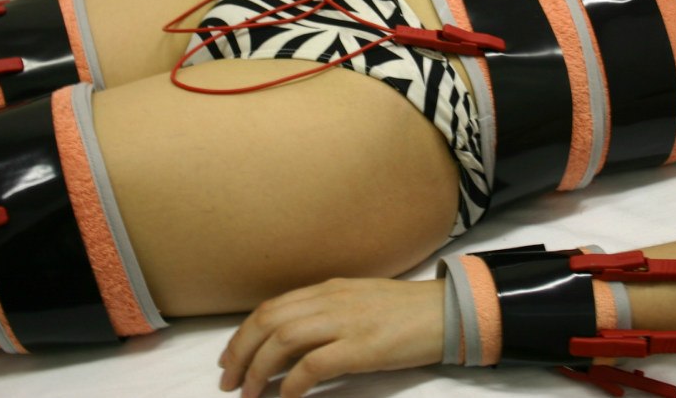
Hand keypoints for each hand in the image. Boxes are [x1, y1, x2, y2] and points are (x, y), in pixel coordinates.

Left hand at [218, 277, 445, 397]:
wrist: (445, 312)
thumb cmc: (403, 312)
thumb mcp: (357, 303)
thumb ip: (325, 315)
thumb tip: (288, 343)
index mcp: (328, 289)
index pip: (272, 307)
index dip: (243, 334)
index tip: (230, 358)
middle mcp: (331, 300)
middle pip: (269, 321)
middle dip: (241, 352)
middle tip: (229, 382)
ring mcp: (346, 322)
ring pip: (283, 340)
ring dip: (258, 370)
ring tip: (248, 394)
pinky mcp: (362, 347)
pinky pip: (314, 364)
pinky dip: (292, 382)